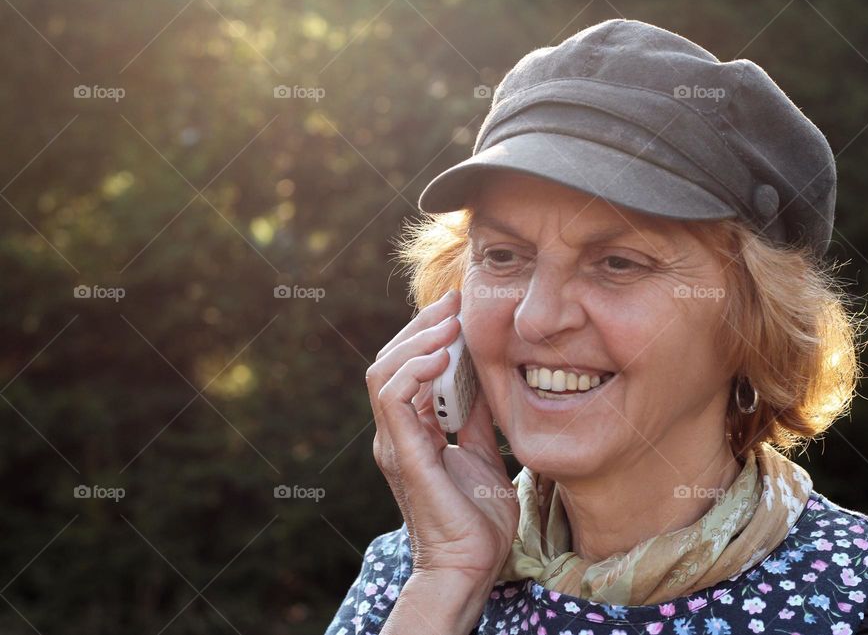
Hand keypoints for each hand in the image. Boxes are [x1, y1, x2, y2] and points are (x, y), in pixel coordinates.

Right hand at [365, 288, 519, 582]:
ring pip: (383, 371)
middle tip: (454, 302)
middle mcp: (396, 433)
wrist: (472, 566)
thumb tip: (482, 376)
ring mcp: (394, 442)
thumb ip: (475, 418)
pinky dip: (412, 370)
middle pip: (390, 361)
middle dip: (422, 326)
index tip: (460, 306)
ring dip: (416, 340)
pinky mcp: (402, 453)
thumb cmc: (477, 519)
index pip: (407, 367)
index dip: (429, 333)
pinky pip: (392, 398)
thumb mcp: (483, 452)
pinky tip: (441, 356)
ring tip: (449, 323)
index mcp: (413, 431)